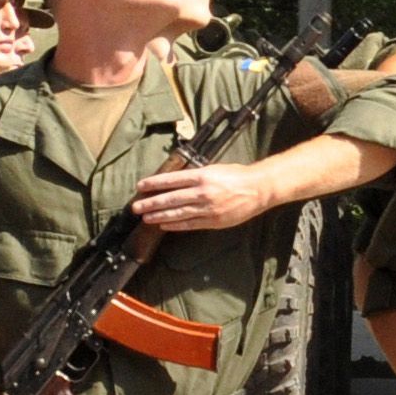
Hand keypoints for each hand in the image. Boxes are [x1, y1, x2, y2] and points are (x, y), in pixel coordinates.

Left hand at [134, 162, 282, 231]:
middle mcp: (202, 192)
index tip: (140, 186)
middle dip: (151, 203)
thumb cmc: (237, 176)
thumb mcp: (214, 169)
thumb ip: (196, 175)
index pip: (171, 180)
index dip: (154, 184)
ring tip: (146, 218)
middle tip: (136, 207)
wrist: (259, 189)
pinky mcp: (213, 221)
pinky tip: (165, 225)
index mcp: (202, 176)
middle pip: (171, 198)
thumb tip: (175, 182)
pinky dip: (176, 225)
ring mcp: (207, 208)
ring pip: (178, 213)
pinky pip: (190, 224)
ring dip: (160, 216)